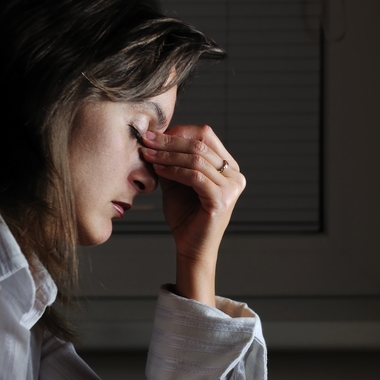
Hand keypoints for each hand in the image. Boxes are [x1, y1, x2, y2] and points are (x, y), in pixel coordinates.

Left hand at [139, 125, 243, 303]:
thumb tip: (154, 136)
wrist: (191, 247)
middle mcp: (235, 175)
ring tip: (147, 155)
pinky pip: (194, 177)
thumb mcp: (178, 181)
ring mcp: (231, 188)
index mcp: (229, 167)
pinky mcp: (222, 200)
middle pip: (200, 144)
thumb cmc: (185, 216)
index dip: (179, 131)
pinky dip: (174, 170)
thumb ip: (173, 160)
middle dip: (168, 141)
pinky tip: (158, 170)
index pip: (206, 135)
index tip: (152, 134)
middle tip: (145, 140)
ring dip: (167, 155)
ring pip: (196, 159)